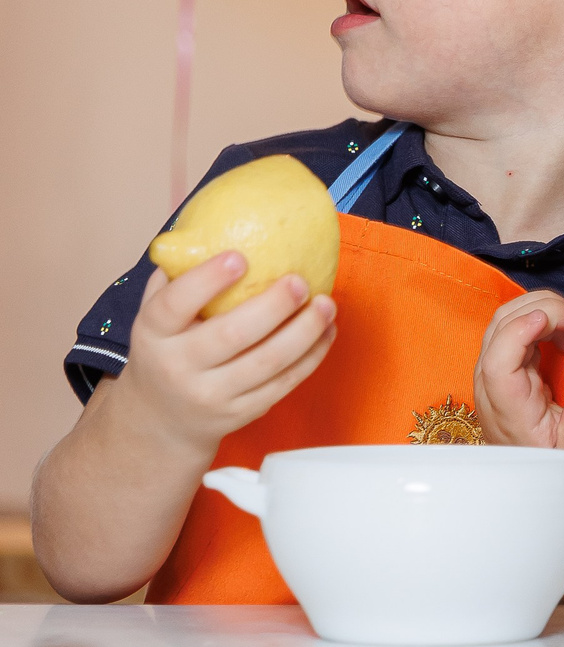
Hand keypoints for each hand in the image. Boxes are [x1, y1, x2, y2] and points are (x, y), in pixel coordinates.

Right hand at [111, 256, 335, 458]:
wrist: (160, 417)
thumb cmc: (166, 349)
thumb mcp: (155, 316)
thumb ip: (175, 277)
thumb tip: (207, 229)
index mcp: (153, 336)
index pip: (173, 306)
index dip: (206, 281)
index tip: (240, 256)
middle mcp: (178, 368)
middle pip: (231, 336)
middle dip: (272, 306)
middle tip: (299, 281)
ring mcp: (211, 395)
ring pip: (267, 362)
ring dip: (305, 331)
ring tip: (326, 303)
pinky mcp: (241, 413)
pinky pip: (284, 383)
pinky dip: (312, 355)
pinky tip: (327, 330)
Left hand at [475, 291, 563, 457]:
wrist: (535, 477)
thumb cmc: (558, 466)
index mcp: (509, 410)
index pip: (497, 361)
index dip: (519, 332)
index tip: (553, 319)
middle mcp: (492, 387)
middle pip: (499, 328)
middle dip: (541, 308)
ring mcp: (493, 374)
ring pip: (504, 321)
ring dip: (542, 309)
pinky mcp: (503, 367)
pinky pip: (513, 329)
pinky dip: (541, 320)